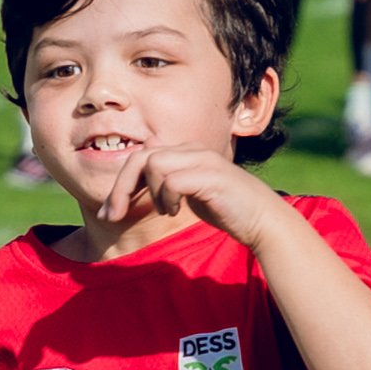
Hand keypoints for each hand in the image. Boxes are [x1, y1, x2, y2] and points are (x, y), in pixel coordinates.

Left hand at [78, 141, 286, 239]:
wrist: (261, 219)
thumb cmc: (226, 209)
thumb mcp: (190, 194)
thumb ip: (169, 183)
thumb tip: (142, 179)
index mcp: (185, 153)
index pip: (140, 158)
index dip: (120, 184)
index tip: (109, 212)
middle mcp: (192, 150)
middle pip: (140, 158)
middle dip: (119, 189)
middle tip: (111, 216)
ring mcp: (202, 160)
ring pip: (153, 165)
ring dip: (151, 193)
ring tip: (167, 210)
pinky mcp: (210, 176)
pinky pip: (172, 181)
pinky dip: (167, 198)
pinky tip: (175, 211)